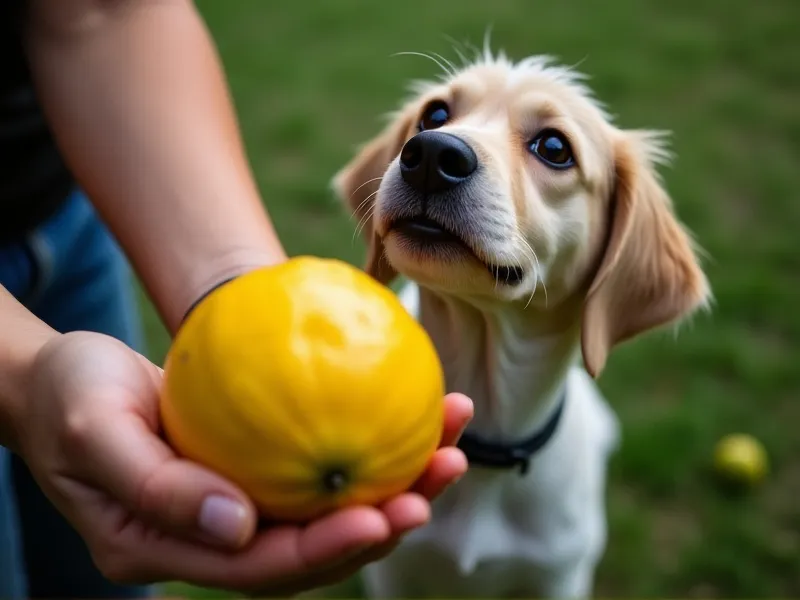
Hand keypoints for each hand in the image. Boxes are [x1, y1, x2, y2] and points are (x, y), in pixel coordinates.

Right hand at [16, 331, 471, 594]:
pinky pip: (315, 463)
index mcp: (169, 548)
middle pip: (310, 546)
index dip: (326, 550)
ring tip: (450, 446)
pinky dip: (365, 442)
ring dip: (393, 481)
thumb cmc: (68, 397)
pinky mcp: (251, 467)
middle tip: (441, 477)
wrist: (62, 377)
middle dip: (382, 521)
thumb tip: (238, 526)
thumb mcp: (95, 431)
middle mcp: (212, 538)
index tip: (386, 515)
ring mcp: (235, 504)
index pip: (261, 567)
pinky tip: (412, 410)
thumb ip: (157, 487)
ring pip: (324, 507)